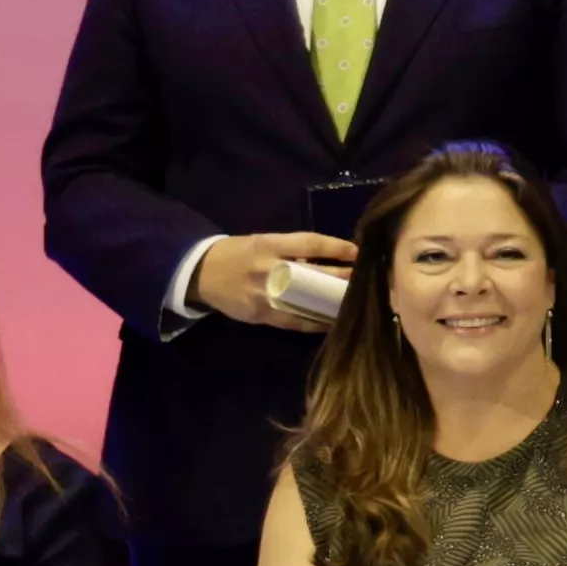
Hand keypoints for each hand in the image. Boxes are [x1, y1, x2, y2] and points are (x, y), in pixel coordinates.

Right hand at [196, 231, 359, 331]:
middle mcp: (267, 268)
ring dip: (332, 304)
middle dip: (341, 279)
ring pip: (306, 301)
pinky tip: (332, 323)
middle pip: (312, 274)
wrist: (202, 272)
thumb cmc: (239, 253)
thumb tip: (327, 259)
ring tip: (355, 305)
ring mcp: (264, 294)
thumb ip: (292, 250)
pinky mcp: (261, 314)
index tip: (358, 252)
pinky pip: (294, 321)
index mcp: (269, 245)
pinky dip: (314, 323)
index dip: (336, 248)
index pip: (309, 243)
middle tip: (365, 280)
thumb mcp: (263, 242)